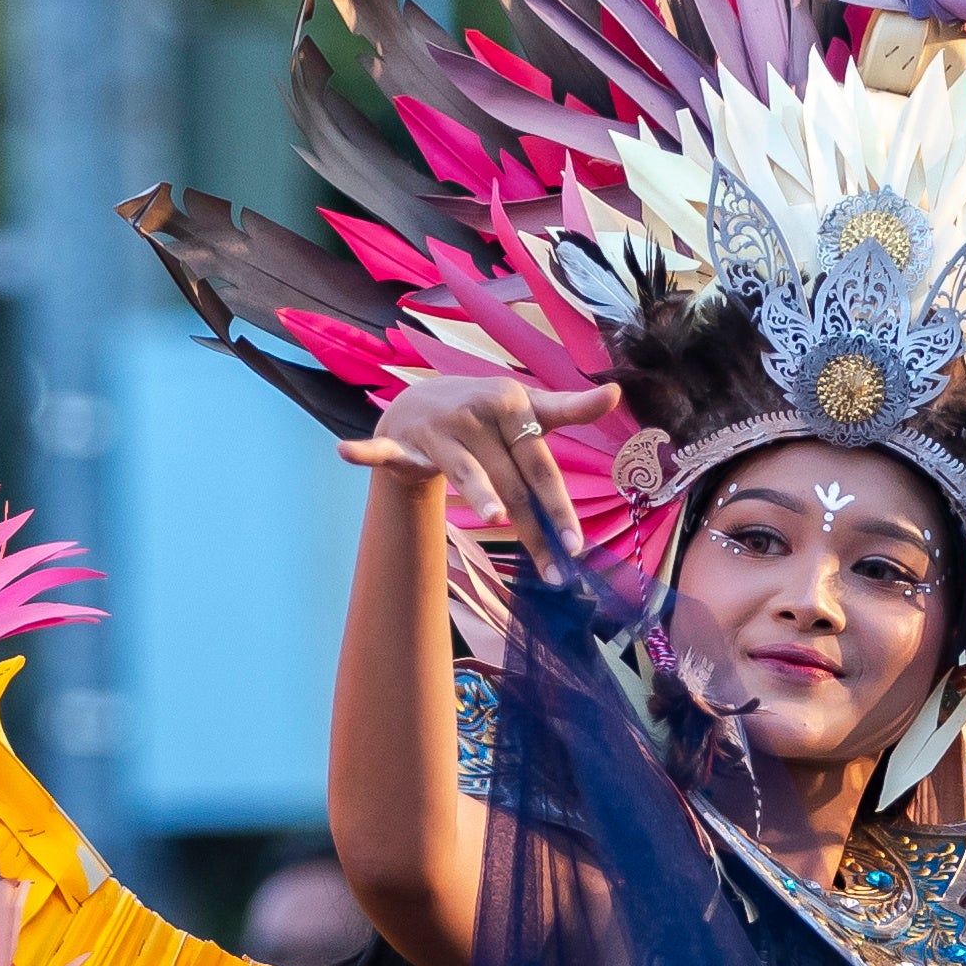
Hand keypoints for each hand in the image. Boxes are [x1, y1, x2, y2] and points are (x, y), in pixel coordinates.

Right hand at [345, 371, 618, 556]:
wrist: (421, 400)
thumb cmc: (485, 413)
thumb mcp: (527, 409)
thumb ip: (570, 408)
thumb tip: (617, 392)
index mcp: (510, 404)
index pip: (541, 464)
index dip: (559, 506)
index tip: (577, 546)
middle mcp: (475, 414)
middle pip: (512, 483)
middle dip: (534, 530)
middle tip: (555, 572)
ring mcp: (438, 429)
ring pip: (464, 472)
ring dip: (477, 493)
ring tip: (495, 517)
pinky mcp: (402, 441)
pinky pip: (383, 450)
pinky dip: (365, 453)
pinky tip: (347, 452)